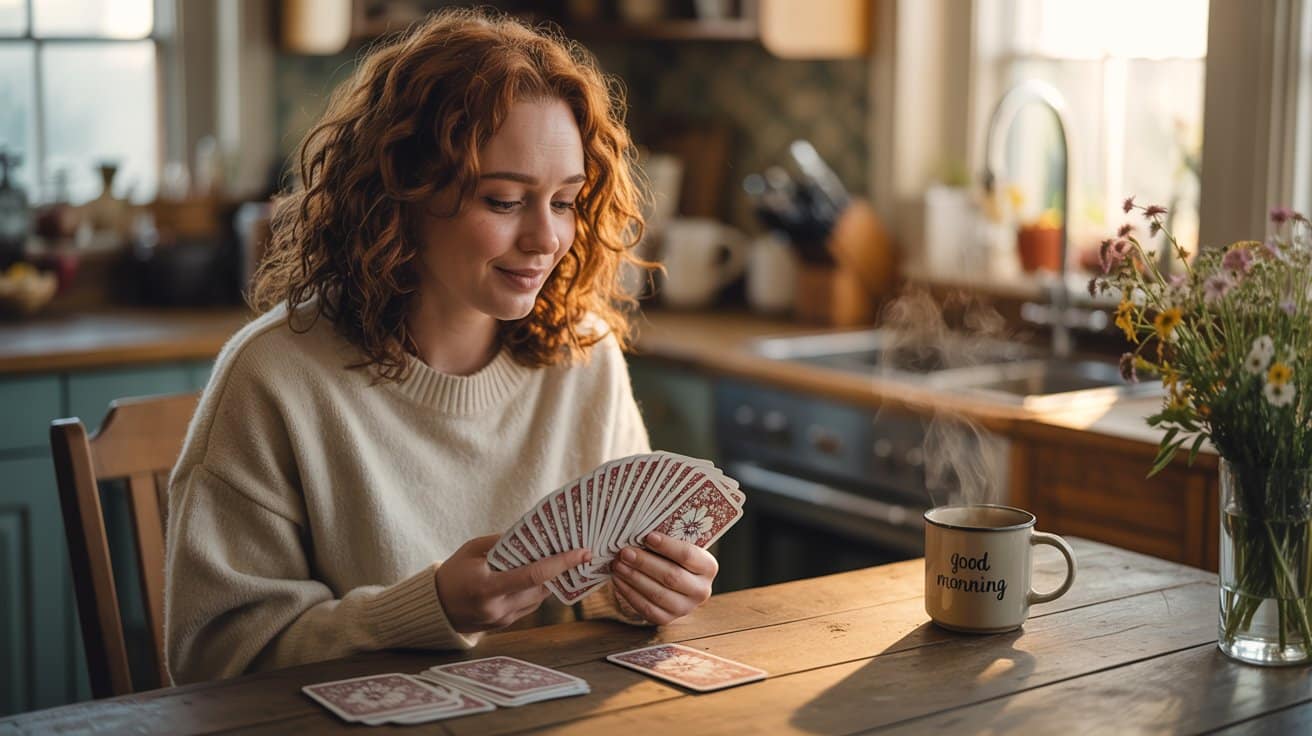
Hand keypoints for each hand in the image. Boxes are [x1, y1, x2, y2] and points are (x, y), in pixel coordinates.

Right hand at [435, 534, 590, 633]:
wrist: (435, 608)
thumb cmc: (453, 572)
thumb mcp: (472, 550)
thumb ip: (502, 542)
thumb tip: (533, 533)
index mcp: (487, 588)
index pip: (533, 575)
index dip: (561, 563)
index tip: (582, 553)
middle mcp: (498, 607)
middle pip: (541, 588)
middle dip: (560, 570)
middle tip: (575, 551)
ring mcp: (502, 619)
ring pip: (539, 599)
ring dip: (549, 581)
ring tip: (560, 561)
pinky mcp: (505, 625)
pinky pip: (529, 606)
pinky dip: (536, 590)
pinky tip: (539, 576)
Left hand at [610, 532, 717, 624]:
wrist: (675, 582)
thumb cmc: (673, 557)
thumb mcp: (677, 546)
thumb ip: (664, 541)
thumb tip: (638, 533)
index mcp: (708, 567)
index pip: (687, 555)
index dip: (667, 546)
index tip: (647, 537)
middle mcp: (701, 590)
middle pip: (671, 576)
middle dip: (644, 563)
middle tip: (625, 552)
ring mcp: (685, 608)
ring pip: (657, 594)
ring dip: (633, 578)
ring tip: (617, 565)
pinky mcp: (667, 619)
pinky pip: (647, 608)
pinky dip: (629, 593)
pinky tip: (618, 580)